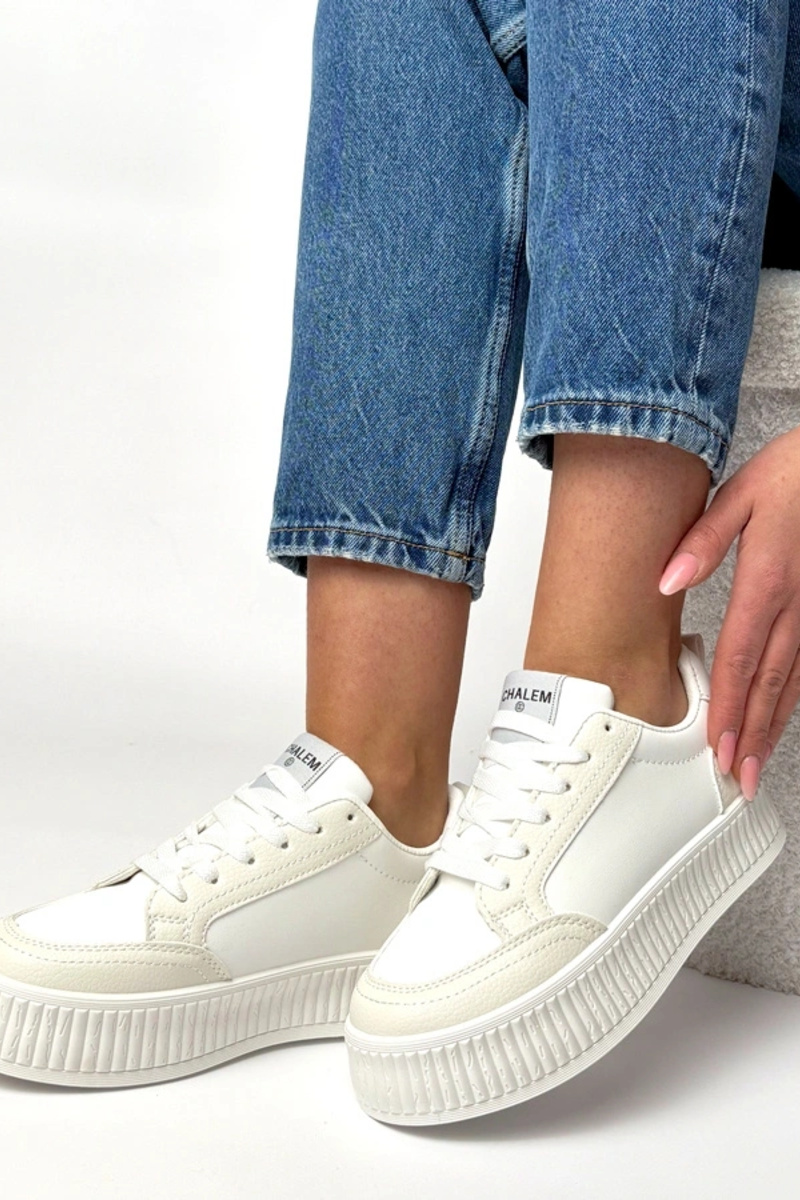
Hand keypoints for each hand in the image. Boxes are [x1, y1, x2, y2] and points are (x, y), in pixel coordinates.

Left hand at [658, 426, 799, 799]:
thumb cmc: (798, 473)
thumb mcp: (741, 493)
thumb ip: (702, 540)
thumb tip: (666, 580)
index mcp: (768, 580)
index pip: (742, 658)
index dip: (730, 708)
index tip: (719, 746)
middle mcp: (798, 604)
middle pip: (771, 682)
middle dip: (753, 734)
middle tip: (739, 777)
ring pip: (796, 679)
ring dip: (776, 724)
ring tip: (759, 762)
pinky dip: (794, 695)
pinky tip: (783, 716)